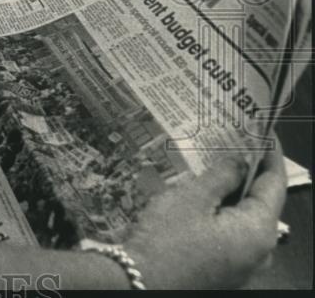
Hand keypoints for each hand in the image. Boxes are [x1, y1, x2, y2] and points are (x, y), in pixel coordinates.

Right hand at [124, 150, 285, 288]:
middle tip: (230, 142)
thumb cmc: (167, 239)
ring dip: (228, 192)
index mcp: (258, 232)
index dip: (269, 155)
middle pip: (259, 203)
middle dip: (246, 172)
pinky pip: (227, 235)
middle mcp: (258, 252)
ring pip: (241, 220)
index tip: (263, 131)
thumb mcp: (192, 198)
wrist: (139, 284)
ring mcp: (240, 265)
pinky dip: (218, 213)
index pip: (274, 185)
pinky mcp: (221, 271)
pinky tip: (198, 197)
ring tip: (210, 165)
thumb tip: (240, 162)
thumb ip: (221, 176)